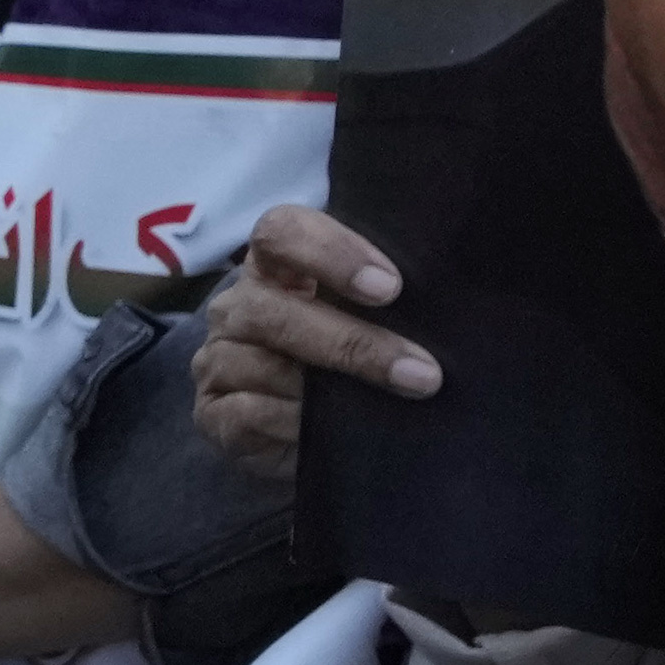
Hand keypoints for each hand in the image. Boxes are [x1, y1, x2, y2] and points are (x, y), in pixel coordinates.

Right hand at [190, 203, 435, 481]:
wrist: (308, 430)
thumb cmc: (350, 356)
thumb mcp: (370, 316)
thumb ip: (387, 301)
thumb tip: (451, 306)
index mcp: (274, 267)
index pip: (279, 232)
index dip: (330, 252)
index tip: (391, 288)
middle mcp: (237, 307)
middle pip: (268, 308)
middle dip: (351, 342)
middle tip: (419, 371)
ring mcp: (217, 360)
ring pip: (258, 364)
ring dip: (332, 388)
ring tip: (391, 405)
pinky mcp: (213, 413)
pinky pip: (246, 413)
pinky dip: (293, 423)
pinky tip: (332, 432)